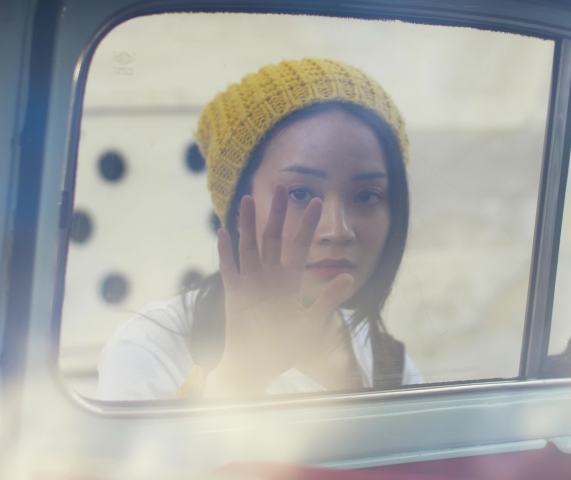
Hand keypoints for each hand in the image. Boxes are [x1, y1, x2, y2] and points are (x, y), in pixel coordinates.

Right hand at [204, 184, 353, 396]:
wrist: (259, 366)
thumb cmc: (285, 347)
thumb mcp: (312, 322)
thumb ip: (327, 298)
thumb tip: (348, 275)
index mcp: (290, 280)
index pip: (300, 246)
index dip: (307, 224)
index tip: (316, 202)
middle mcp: (270, 276)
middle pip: (274, 238)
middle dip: (278, 213)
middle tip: (283, 187)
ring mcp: (251, 282)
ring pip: (250, 246)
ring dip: (247, 223)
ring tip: (247, 199)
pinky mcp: (234, 293)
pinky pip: (229, 268)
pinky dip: (226, 251)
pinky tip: (223, 232)